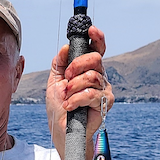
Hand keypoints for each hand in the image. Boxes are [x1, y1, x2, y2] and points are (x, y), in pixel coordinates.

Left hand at [46, 25, 113, 158]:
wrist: (61, 129)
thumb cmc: (59, 106)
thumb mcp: (54, 81)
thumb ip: (59, 63)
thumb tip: (66, 47)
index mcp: (88, 68)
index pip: (98, 48)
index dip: (97, 37)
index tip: (90, 30)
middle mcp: (99, 76)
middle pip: (95, 58)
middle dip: (77, 66)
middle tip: (66, 78)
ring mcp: (104, 89)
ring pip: (92, 77)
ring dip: (74, 86)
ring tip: (66, 97)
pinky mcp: (105, 103)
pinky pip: (92, 93)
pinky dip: (77, 99)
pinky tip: (69, 106)